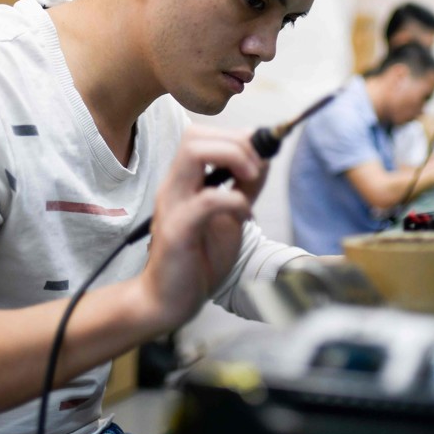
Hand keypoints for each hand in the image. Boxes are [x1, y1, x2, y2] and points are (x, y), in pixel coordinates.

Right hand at [140, 126, 268, 328]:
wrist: (168, 299)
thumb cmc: (198, 257)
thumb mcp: (230, 215)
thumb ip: (244, 187)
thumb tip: (264, 158)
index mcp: (184, 180)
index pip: (202, 134)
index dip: (237, 137)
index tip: (261, 157)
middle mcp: (174, 186)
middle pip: (195, 135)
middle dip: (236, 142)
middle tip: (256, 170)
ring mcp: (173, 205)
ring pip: (194, 153)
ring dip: (232, 157)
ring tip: (250, 180)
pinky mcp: (178, 230)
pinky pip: (206, 201)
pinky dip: (233, 201)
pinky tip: (245, 216)